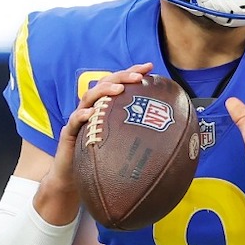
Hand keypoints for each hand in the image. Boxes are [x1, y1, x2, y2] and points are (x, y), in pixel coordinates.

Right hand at [36, 63, 153, 224]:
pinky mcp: (69, 133)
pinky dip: (82, 115)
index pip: (120, 83)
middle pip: (105, 84)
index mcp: (106, 107)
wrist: (74, 178)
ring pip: (88, 97)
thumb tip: (176, 136)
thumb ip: (142, 135)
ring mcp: (79, 119)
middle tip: (138, 76)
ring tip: (119, 89)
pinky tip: (91, 114)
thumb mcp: (126, 144)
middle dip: (122, 76)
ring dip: (104, 90)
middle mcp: (93, 108)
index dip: (132, 72)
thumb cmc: (103, 160)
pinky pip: (73, 121)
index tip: (150, 67)